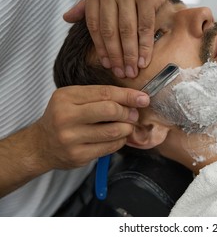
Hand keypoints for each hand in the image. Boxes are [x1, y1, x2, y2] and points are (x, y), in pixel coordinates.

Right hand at [33, 85, 149, 169]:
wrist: (41, 145)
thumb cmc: (63, 117)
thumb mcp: (73, 99)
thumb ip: (100, 96)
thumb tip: (135, 99)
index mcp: (66, 97)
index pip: (105, 93)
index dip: (128, 95)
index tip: (143, 98)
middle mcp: (66, 116)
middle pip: (110, 110)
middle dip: (128, 112)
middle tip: (134, 114)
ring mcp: (71, 138)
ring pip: (113, 131)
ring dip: (127, 128)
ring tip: (127, 126)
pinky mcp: (78, 155)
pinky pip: (110, 147)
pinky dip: (120, 141)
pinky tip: (118, 137)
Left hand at [63, 0, 180, 77]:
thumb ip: (87, 4)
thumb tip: (67, 18)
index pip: (94, 24)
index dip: (100, 48)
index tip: (107, 64)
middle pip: (110, 30)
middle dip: (116, 56)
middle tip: (120, 72)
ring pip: (127, 31)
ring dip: (130, 55)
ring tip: (132, 70)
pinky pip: (145, 27)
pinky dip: (145, 46)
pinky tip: (143, 59)